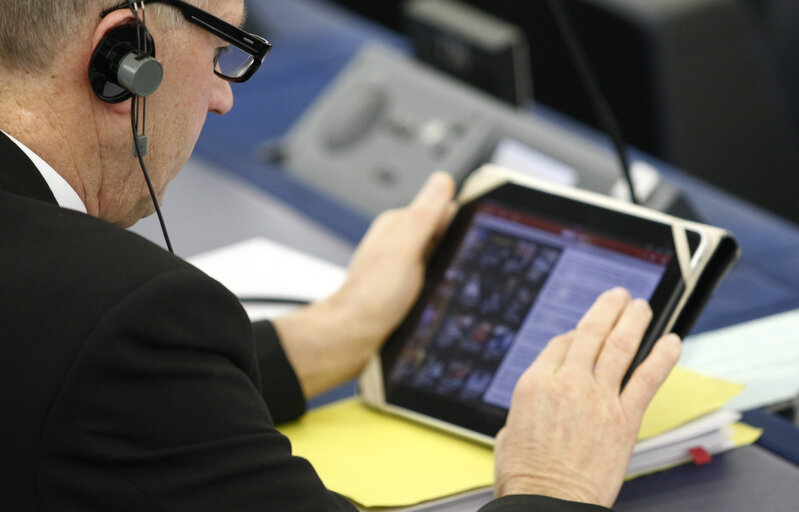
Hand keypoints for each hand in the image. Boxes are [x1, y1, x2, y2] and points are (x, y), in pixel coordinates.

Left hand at [274, 172, 455, 397]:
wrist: (351, 341)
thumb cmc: (370, 299)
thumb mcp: (404, 249)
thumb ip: (424, 215)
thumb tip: (443, 180)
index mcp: (397, 225)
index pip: (443, 209)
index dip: (461, 224)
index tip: (467, 241)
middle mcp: (399, 243)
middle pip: (445, 236)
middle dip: (456, 250)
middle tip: (452, 271)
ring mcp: (403, 267)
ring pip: (442, 261)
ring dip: (450, 272)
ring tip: (442, 289)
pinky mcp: (407, 290)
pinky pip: (435, 281)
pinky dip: (442, 288)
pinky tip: (438, 301)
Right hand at [493, 288, 681, 507]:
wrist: (548, 503)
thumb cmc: (526, 477)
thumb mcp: (508, 431)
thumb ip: (526, 408)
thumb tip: (540, 404)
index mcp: (534, 383)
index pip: (560, 343)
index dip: (574, 335)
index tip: (582, 335)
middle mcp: (567, 383)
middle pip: (591, 332)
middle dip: (607, 309)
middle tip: (618, 297)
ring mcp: (598, 398)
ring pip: (619, 346)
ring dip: (632, 320)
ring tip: (639, 306)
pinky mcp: (624, 418)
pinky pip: (647, 378)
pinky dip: (663, 357)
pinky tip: (672, 342)